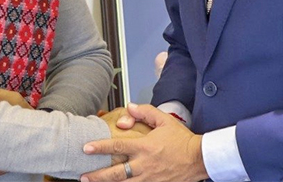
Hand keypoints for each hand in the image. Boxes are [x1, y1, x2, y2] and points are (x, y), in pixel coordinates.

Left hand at [82, 103, 207, 181]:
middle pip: (115, 173)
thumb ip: (146, 112)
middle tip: (83, 175)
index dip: (100, 147)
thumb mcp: (165, 120)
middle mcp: (144, 165)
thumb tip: (129, 107)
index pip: (117, 146)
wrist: (199, 158)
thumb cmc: (182, 140)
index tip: (86, 148)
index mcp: (144, 147)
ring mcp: (149, 178)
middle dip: (97, 175)